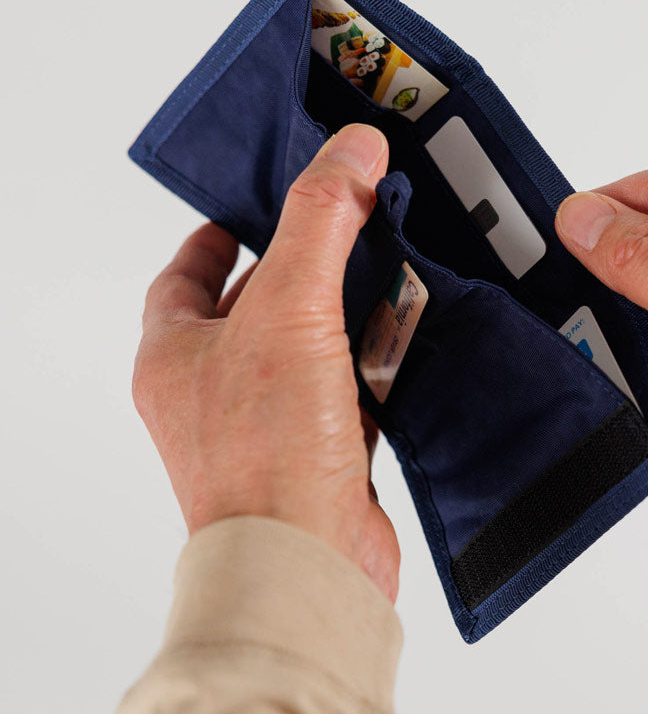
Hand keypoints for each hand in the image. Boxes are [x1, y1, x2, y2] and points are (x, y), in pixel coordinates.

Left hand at [132, 124, 399, 600]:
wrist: (308, 565)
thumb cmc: (268, 455)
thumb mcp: (288, 310)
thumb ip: (320, 220)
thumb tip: (352, 148)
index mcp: (177, 356)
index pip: (183, 277)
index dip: (212, 237)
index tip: (245, 209)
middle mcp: (215, 391)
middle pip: (254, 308)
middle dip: (297, 266)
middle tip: (337, 224)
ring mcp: (267, 424)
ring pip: (307, 348)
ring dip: (344, 314)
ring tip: (383, 267)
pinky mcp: (320, 452)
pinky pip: (346, 391)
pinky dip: (373, 365)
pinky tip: (404, 343)